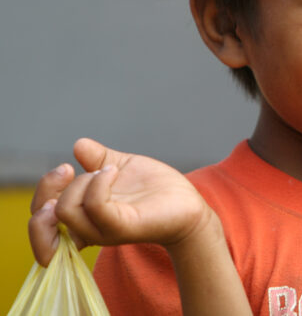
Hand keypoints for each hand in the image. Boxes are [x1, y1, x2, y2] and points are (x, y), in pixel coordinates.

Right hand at [29, 138, 212, 265]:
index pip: (39, 221)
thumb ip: (97, 158)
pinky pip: (96, 207)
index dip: (40, 195)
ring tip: (109, 171)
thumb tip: (78, 145)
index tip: (64, 170)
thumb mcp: (120, 167)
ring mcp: (104, 230)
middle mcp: (88, 228)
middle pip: (42, 218)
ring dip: (82, 181)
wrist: (186, 203)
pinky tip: (115, 171)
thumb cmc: (153, 189)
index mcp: (82, 217)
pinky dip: (99, 182)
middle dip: (48, 187)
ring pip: (66, 210)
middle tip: (69, 169)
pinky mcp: (123, 227)